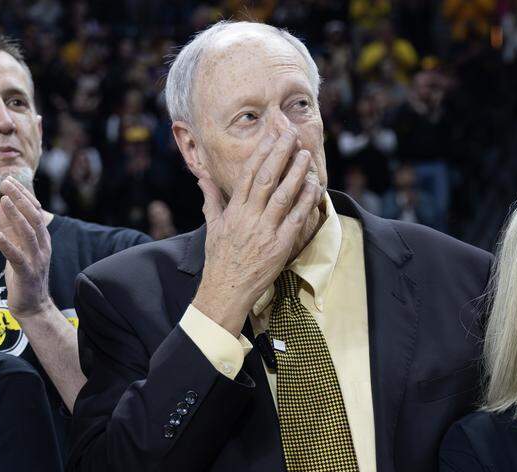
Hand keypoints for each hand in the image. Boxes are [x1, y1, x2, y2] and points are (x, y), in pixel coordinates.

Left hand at [0, 177, 53, 318]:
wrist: (32, 307)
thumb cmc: (23, 277)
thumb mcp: (17, 247)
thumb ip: (11, 227)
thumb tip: (4, 203)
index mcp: (42, 240)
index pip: (35, 211)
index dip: (22, 194)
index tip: (9, 180)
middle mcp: (43, 247)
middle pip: (34, 217)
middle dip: (20, 198)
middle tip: (5, 182)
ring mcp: (37, 261)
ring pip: (28, 234)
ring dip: (16, 216)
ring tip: (4, 201)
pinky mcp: (27, 275)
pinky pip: (18, 258)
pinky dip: (8, 246)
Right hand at [192, 126, 323, 334]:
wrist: (225, 291)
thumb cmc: (219, 259)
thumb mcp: (212, 226)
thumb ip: (211, 199)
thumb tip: (203, 179)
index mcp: (234, 210)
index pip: (248, 174)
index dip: (261, 153)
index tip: (271, 136)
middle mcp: (249, 217)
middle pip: (266, 178)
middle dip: (280, 154)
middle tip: (292, 135)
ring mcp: (265, 231)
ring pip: (283, 195)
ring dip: (295, 173)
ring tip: (305, 154)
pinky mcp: (279, 246)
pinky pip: (296, 219)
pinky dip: (305, 202)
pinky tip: (314, 187)